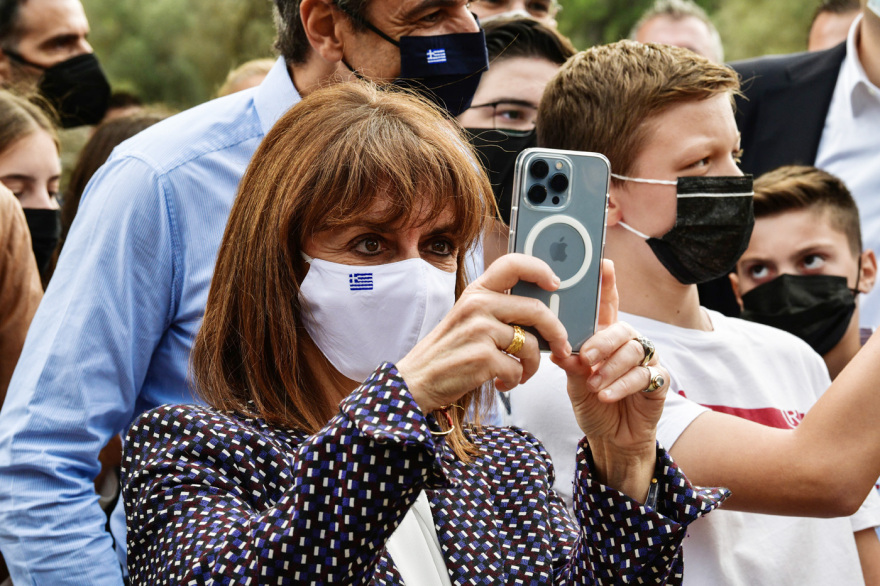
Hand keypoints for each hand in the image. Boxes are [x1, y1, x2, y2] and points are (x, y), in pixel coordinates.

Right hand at [397, 254, 570, 413]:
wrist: (417, 380)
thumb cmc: (447, 352)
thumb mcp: (467, 319)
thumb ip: (496, 309)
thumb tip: (540, 314)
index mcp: (476, 292)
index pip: (512, 264)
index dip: (539, 269)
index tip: (555, 283)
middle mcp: (478, 305)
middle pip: (536, 309)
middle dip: (556, 331)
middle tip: (561, 345)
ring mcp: (480, 331)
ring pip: (531, 345)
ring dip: (532, 365)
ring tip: (520, 373)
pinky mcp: (483, 358)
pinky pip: (517, 369)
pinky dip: (514, 381)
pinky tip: (501, 383)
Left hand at [552, 260, 667, 499]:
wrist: (612, 439)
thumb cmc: (592, 404)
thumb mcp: (574, 384)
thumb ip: (570, 364)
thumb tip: (558, 349)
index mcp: (606, 338)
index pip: (608, 306)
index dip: (607, 284)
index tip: (603, 262)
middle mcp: (628, 345)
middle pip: (622, 328)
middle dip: (602, 341)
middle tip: (585, 357)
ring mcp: (646, 362)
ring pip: (633, 351)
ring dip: (610, 369)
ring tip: (593, 385)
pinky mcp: (659, 383)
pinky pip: (645, 375)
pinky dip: (622, 385)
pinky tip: (607, 395)